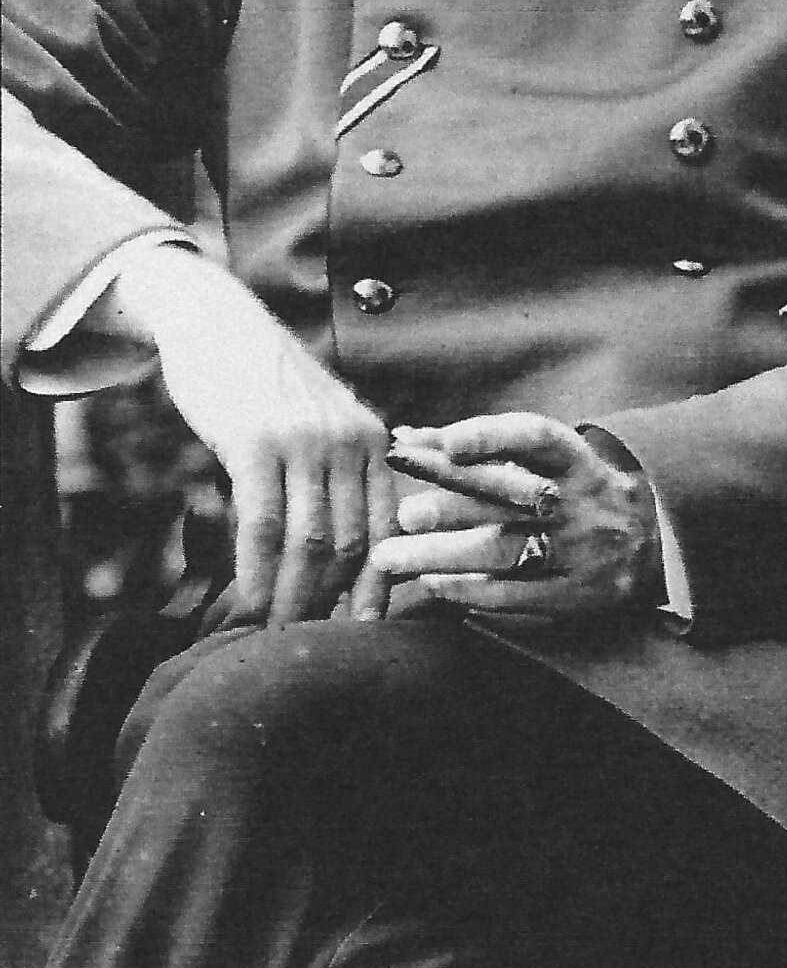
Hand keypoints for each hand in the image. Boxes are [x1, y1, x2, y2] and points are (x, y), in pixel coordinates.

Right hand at [110, 242, 394, 624]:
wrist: (218, 324)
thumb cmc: (268, 384)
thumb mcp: (322, 420)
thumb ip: (338, 472)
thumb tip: (342, 546)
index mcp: (373, 441)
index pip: (387, 527)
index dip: (379, 585)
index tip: (366, 630)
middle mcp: (349, 442)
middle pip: (353, 543)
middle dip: (333, 603)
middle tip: (311, 644)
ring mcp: (304, 442)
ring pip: (311, 541)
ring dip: (294, 598)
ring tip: (274, 636)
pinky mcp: (255, 442)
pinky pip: (262, 523)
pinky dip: (256, 573)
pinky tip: (246, 603)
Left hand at [349, 413, 662, 623]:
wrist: (652, 546)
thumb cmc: (575, 493)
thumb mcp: (547, 463)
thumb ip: (479, 449)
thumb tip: (408, 435)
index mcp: (578, 461)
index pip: (536, 438)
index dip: (492, 436)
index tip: (444, 443)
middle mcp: (583, 503)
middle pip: (512, 502)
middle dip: (452, 507)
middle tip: (403, 514)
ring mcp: (583, 551)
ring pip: (506, 551)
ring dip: (443, 555)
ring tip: (391, 558)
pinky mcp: (577, 594)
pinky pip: (516, 594)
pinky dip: (469, 589)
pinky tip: (432, 583)